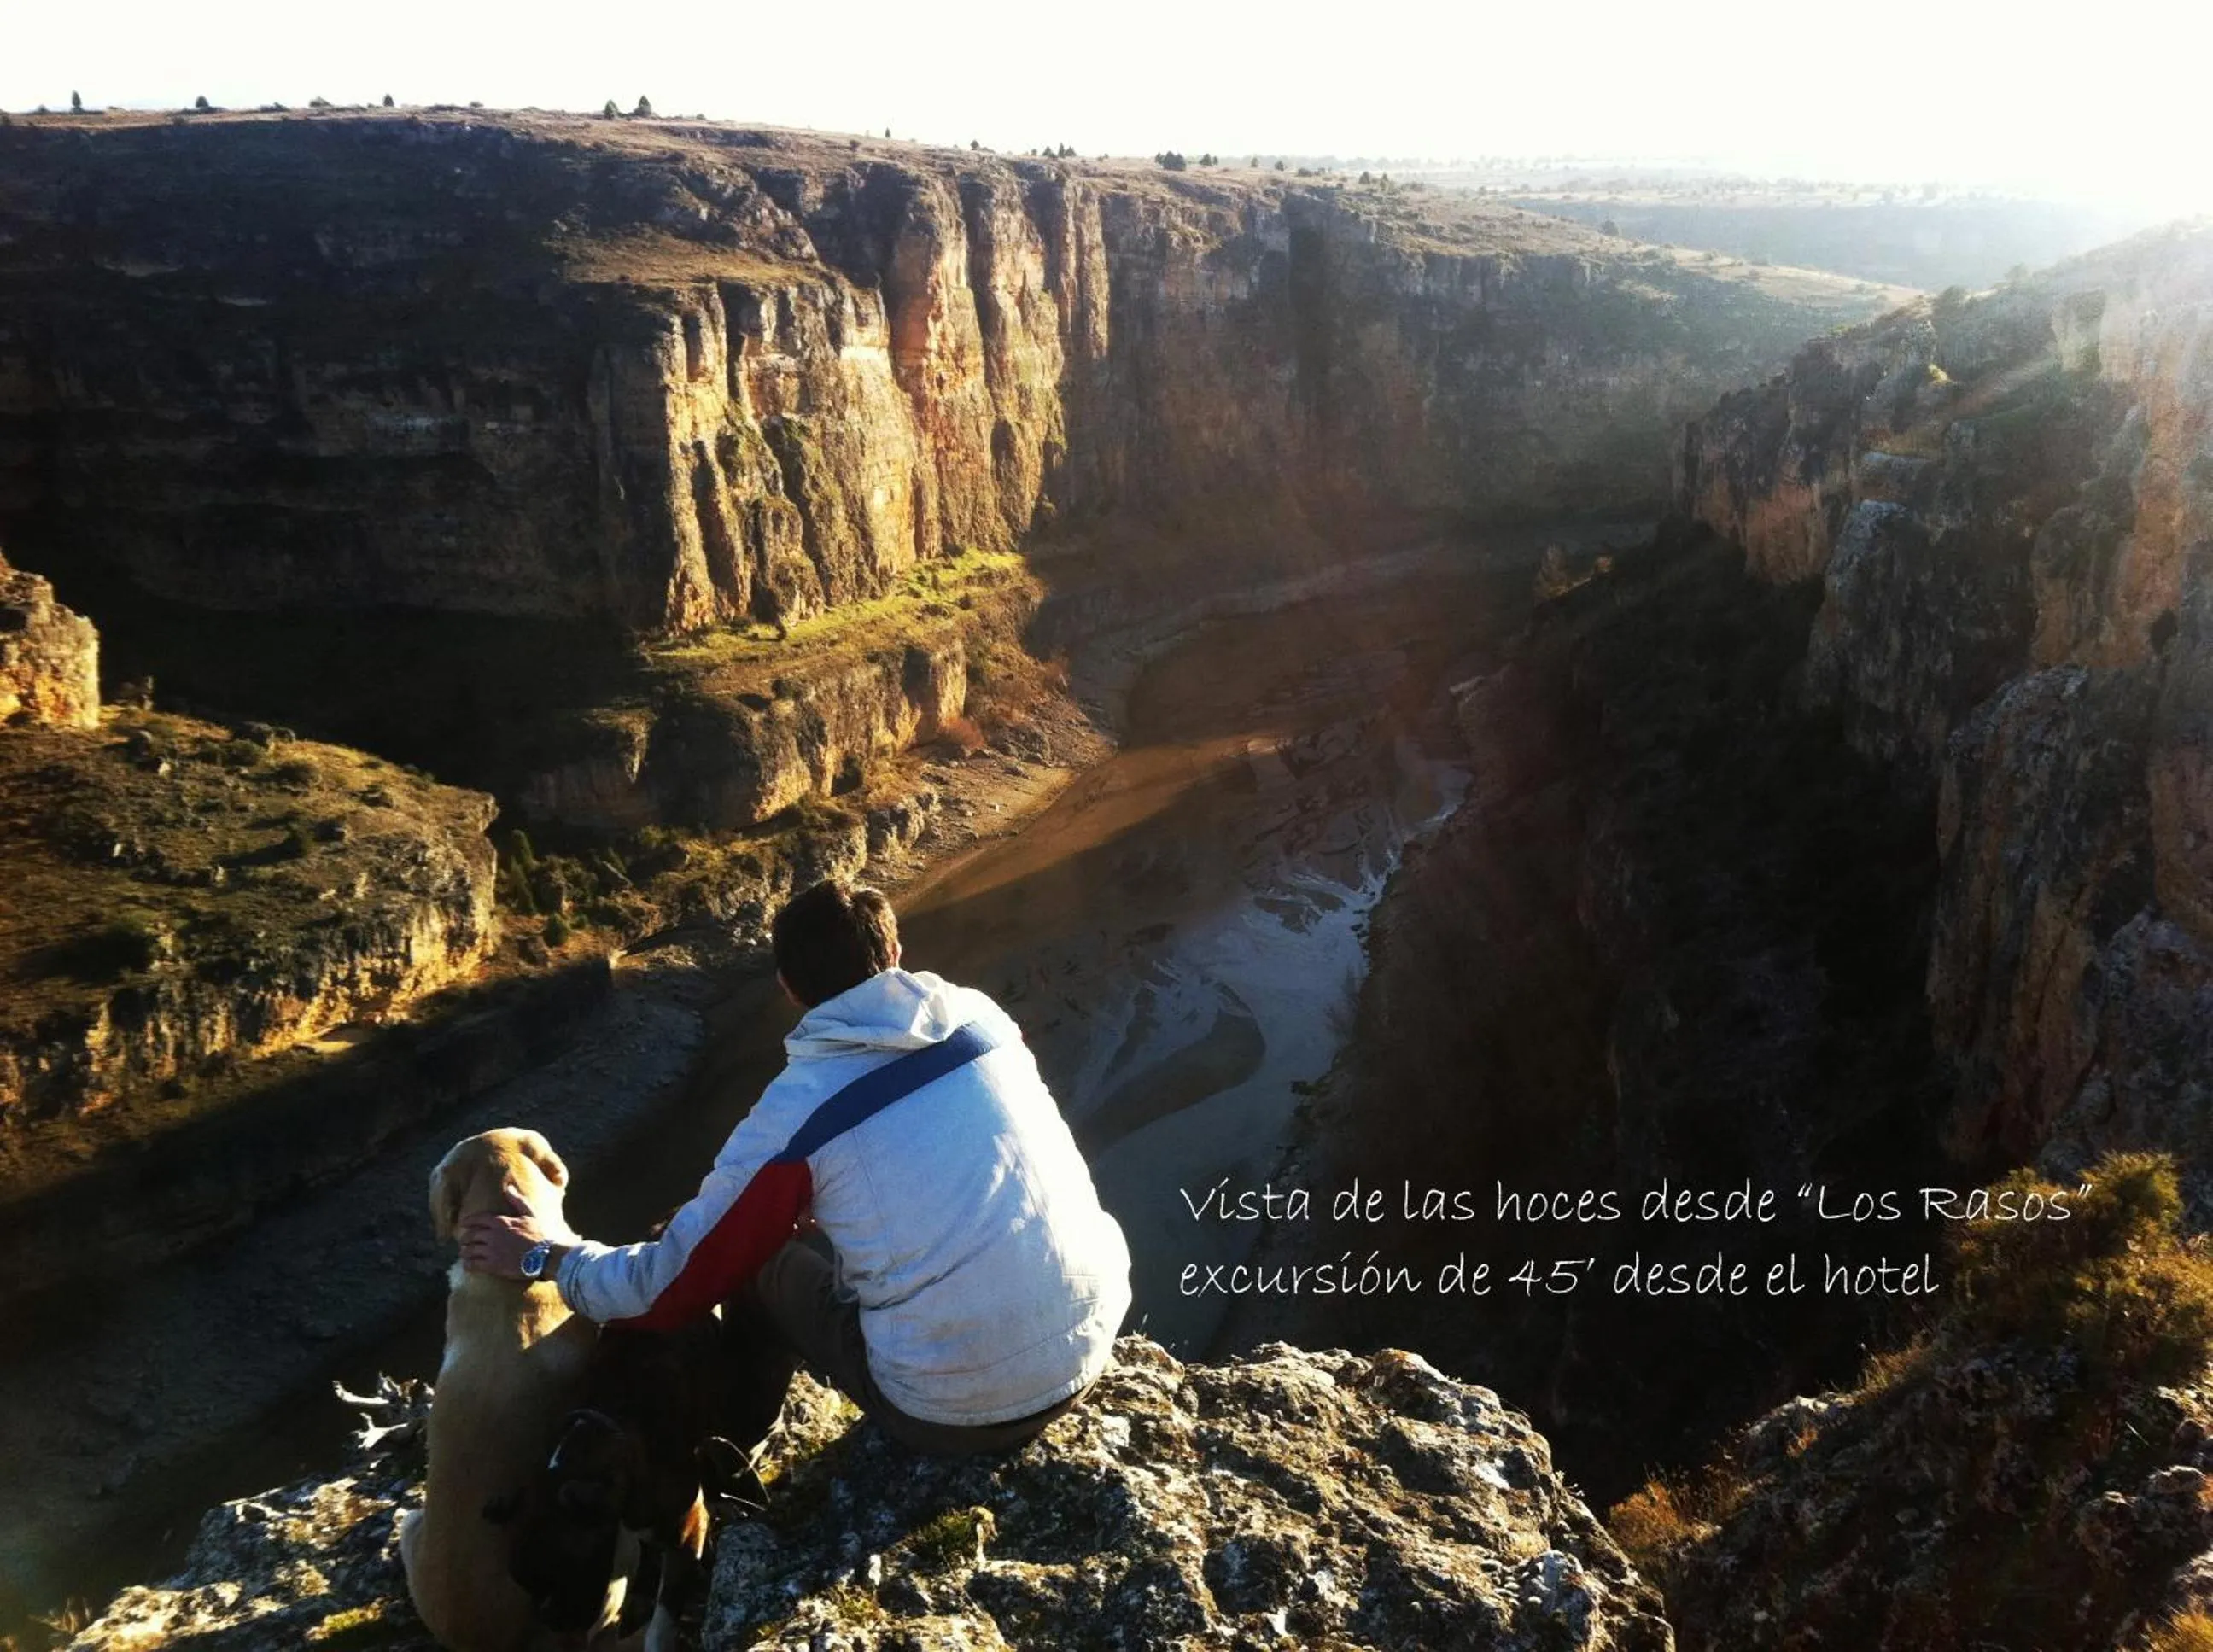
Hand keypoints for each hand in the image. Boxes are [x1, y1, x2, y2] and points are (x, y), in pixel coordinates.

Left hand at [458, 1211, 574, 1279]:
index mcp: (500, 1222)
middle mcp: (493, 1235)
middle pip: (470, 1235)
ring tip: (465, 1254)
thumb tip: (509, 1187)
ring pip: (469, 1250)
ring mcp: (492, 1250)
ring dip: (465, 1252)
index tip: (463, 1224)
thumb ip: (517, 1200)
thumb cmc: (539, 1234)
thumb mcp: (530, 1214)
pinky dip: (468, 1264)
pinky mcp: (493, 1265)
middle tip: (463, 1241)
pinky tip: (468, 1265)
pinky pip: (473, 1264)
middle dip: (465, 1238)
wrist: (545, 1256)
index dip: (468, 1221)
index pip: (477, 1219)